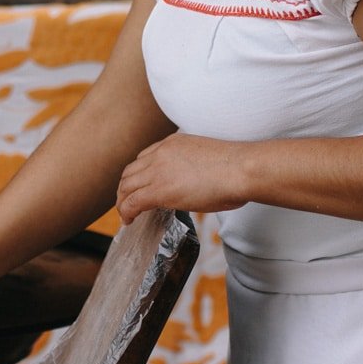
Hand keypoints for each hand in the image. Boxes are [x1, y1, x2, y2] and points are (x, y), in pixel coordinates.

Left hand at [116, 133, 248, 222]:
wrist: (240, 169)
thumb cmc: (236, 167)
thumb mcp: (208, 160)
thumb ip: (195, 169)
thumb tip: (199, 184)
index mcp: (172, 143)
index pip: (145, 157)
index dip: (139, 174)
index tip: (141, 186)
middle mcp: (160, 153)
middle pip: (130, 171)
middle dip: (125, 188)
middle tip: (127, 202)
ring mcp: (158, 171)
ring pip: (126, 186)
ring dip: (122, 201)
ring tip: (126, 214)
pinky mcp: (159, 190)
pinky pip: (132, 202)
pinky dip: (126, 212)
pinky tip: (129, 220)